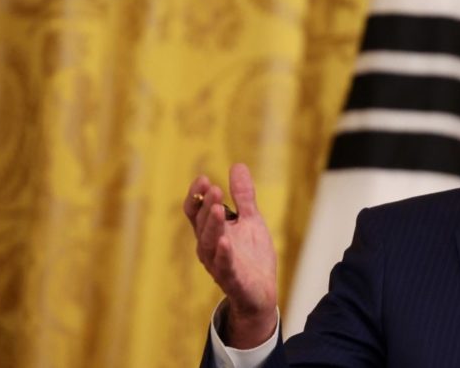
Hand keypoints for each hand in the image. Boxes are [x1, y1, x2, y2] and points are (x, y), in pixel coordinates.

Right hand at [184, 163, 277, 347]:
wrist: (262, 293)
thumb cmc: (251, 257)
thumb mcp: (251, 220)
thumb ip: (244, 196)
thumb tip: (237, 165)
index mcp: (212, 232)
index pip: (197, 211)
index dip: (197, 195)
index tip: (203, 178)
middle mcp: (209, 247)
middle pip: (202, 224)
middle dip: (207, 206)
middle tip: (214, 188)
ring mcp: (219, 264)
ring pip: (209, 244)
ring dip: (212, 225)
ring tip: (218, 208)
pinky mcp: (233, 280)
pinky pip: (224, 268)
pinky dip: (223, 255)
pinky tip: (225, 242)